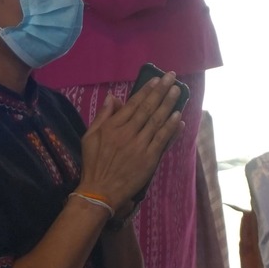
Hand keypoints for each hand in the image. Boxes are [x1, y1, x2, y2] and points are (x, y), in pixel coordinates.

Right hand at [78, 75, 184, 208]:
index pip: (133, 104)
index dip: (146, 91)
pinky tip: (178, 116)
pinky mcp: (149, 159)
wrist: (100, 190)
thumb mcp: (90, 137)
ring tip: (178, 91)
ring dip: (169, 104)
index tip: (156, 79)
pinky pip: (162, 139)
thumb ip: (102, 116)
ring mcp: (140, 146)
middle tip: (172, 77)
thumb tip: (112, 96)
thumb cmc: (94, 163)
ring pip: (157, 121)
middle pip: (148, 108)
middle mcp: (127, 133)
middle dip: (161, 91)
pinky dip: (171, 127)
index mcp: (112, 127)